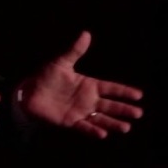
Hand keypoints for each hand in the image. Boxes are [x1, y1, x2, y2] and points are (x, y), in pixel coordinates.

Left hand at [17, 30, 143, 138]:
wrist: (29, 93)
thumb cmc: (45, 76)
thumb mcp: (61, 62)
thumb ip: (75, 50)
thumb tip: (86, 33)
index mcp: (88, 85)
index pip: (111, 88)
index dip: (124, 91)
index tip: (139, 95)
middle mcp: (88, 99)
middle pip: (110, 105)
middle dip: (124, 109)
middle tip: (138, 113)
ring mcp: (80, 112)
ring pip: (101, 118)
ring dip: (113, 123)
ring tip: (126, 127)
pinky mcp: (70, 122)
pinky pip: (84, 127)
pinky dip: (93, 130)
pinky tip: (103, 134)